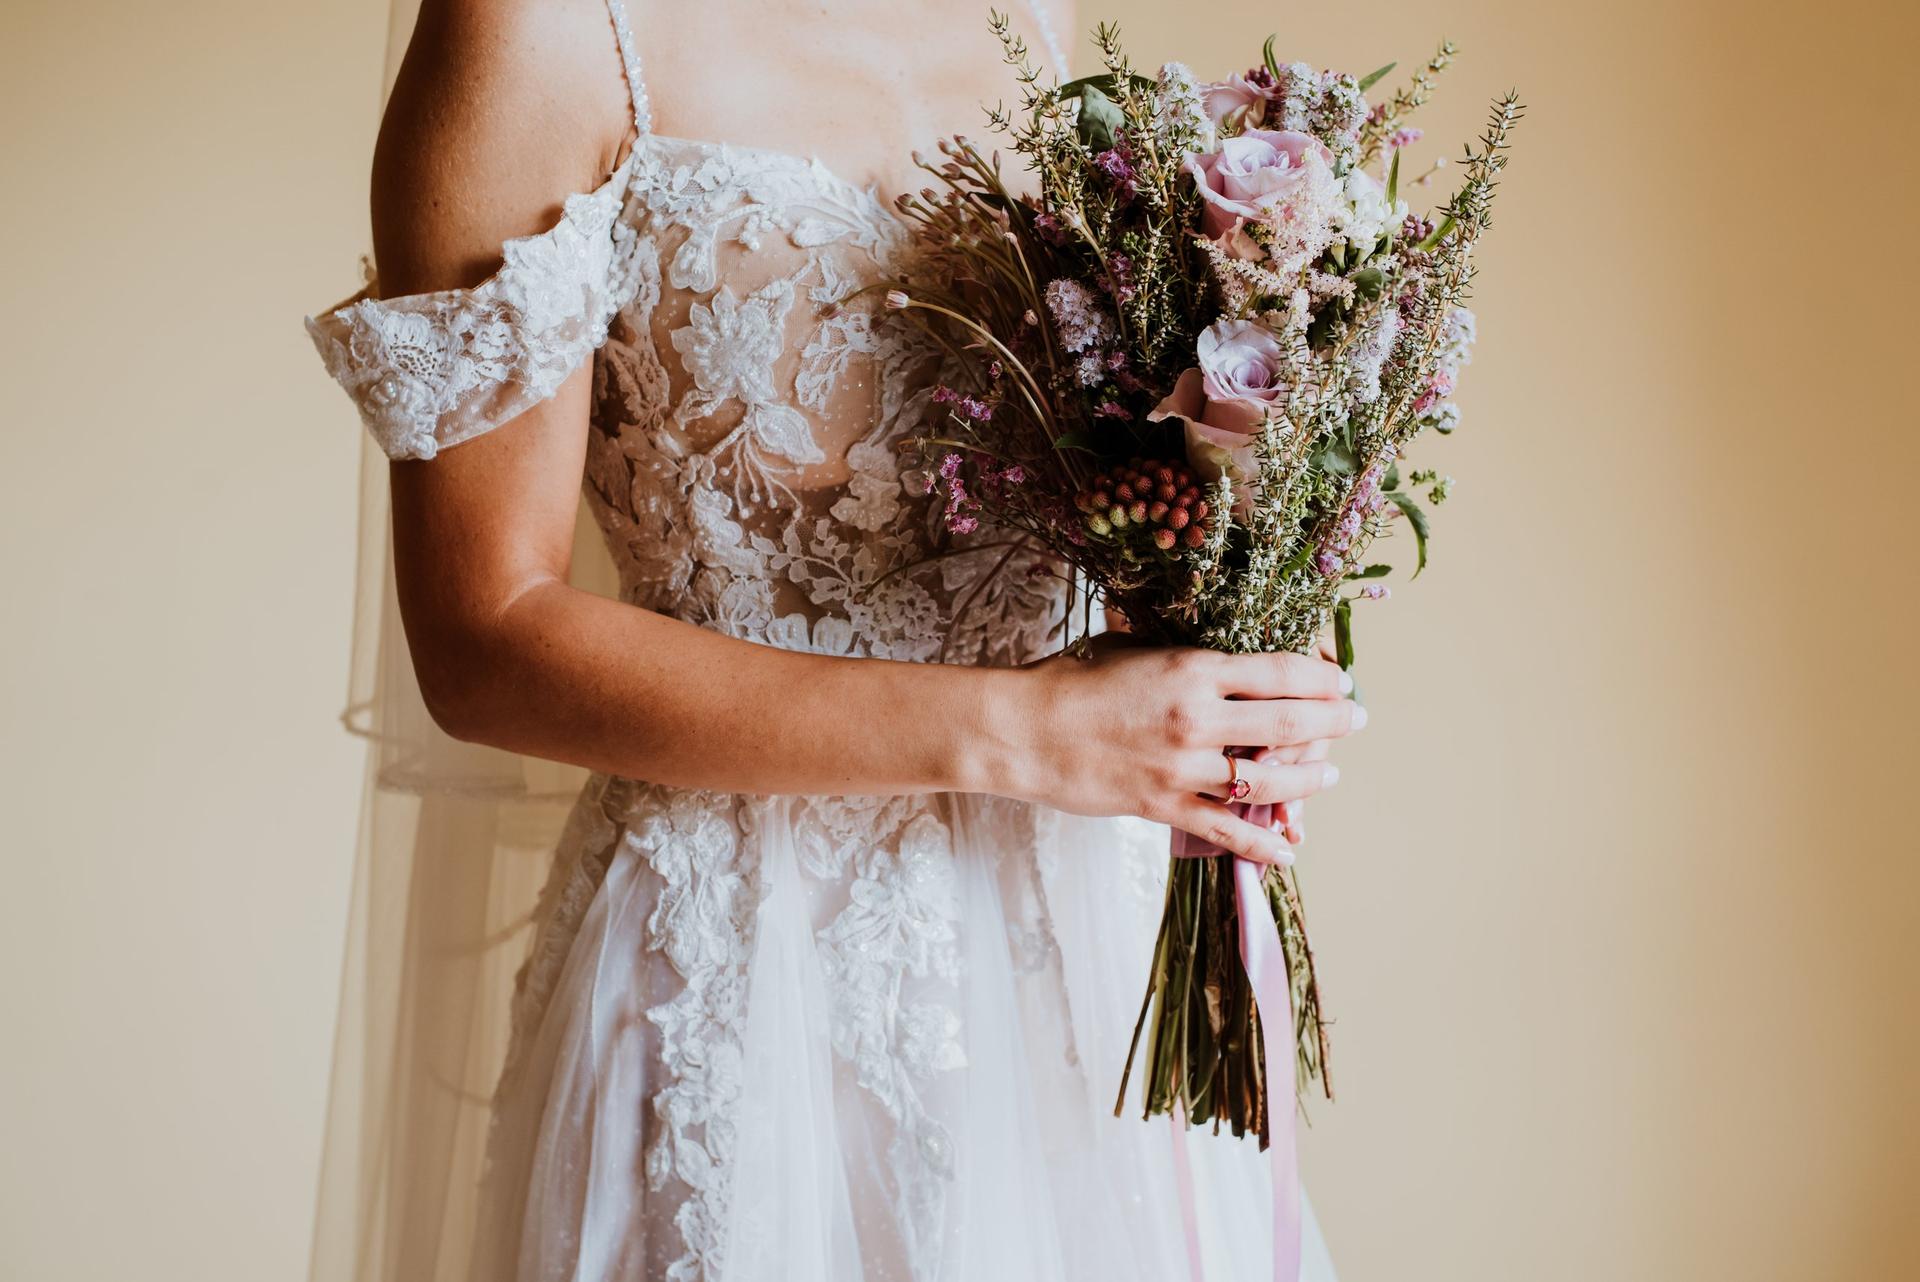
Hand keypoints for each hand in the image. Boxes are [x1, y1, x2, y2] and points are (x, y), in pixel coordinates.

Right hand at [1004, 636, 1364, 864]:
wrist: (1022, 730)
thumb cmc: (1069, 679)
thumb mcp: (1130, 645)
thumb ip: (1180, 649)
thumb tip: (1220, 649)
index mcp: (1193, 668)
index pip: (1281, 672)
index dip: (1322, 677)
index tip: (1340, 681)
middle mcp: (1197, 718)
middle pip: (1290, 724)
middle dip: (1335, 722)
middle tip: (1356, 720)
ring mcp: (1183, 767)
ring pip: (1269, 781)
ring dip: (1310, 780)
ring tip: (1329, 775)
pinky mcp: (1163, 806)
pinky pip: (1227, 830)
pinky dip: (1263, 844)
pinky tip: (1290, 850)